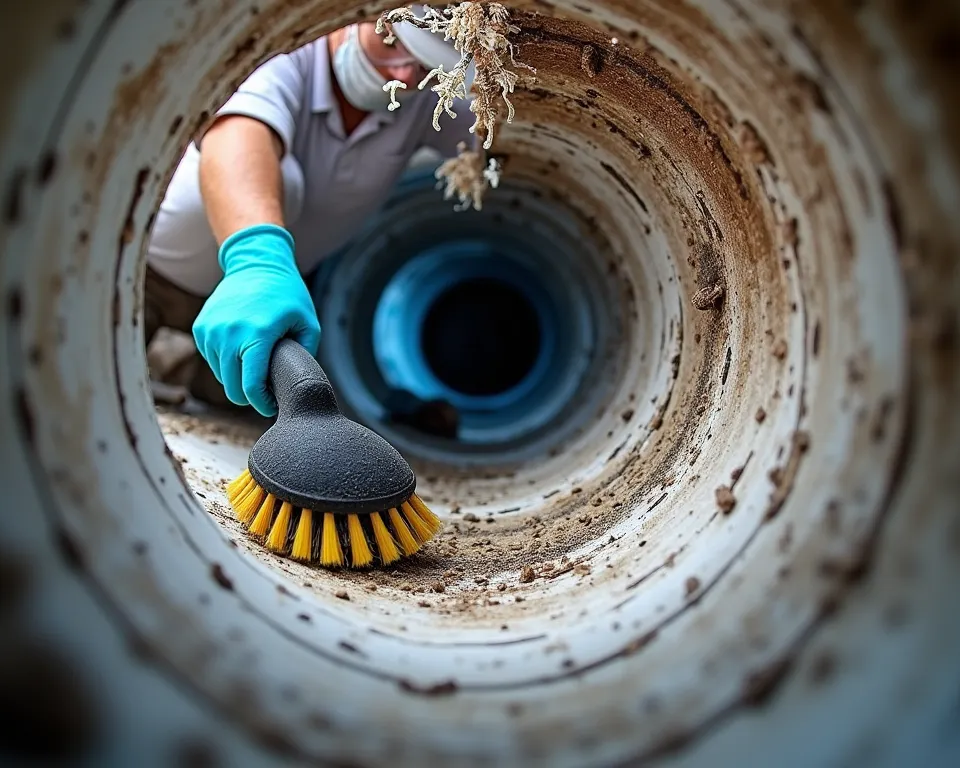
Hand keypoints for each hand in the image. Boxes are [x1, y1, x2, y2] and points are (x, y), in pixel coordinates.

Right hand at [193, 223, 320, 416]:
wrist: (256, 263)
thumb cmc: (287, 294)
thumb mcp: (308, 323)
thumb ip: (306, 355)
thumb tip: (297, 384)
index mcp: (256, 335)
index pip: (250, 385)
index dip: (261, 403)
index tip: (271, 407)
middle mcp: (228, 334)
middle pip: (231, 387)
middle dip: (249, 396)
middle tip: (266, 394)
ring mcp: (210, 331)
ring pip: (220, 375)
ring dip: (237, 379)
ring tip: (256, 369)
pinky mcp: (200, 328)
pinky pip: (212, 359)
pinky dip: (225, 363)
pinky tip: (242, 352)